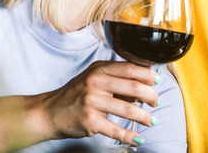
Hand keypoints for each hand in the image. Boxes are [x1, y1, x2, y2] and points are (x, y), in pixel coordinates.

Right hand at [43, 61, 159, 145]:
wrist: (50, 111)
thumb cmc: (76, 94)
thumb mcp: (94, 78)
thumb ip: (116, 78)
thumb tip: (144, 86)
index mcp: (99, 69)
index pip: (130, 68)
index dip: (148, 74)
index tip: (157, 81)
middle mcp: (96, 83)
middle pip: (133, 87)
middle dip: (150, 96)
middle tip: (156, 102)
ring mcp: (92, 102)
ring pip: (128, 109)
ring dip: (144, 117)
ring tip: (152, 120)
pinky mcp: (90, 121)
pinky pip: (115, 130)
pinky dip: (130, 136)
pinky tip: (139, 138)